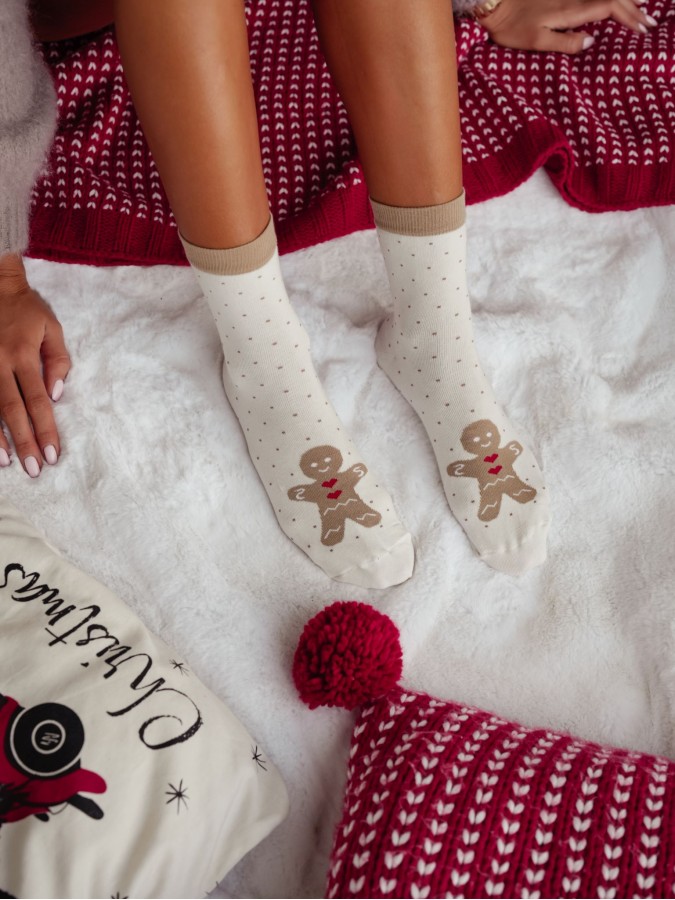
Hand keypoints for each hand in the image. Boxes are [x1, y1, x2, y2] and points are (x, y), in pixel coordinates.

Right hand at [0, 254, 70, 476]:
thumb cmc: (25, 309)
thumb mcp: (51, 328)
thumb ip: (58, 361)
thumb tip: (57, 395)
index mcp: (24, 355)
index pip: (38, 401)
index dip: (45, 429)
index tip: (52, 454)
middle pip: (12, 410)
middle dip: (24, 441)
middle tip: (33, 469)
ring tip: (6, 463)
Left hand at [480, 0, 655, 53]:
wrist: (495, 4)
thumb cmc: (512, 27)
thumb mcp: (536, 41)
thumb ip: (564, 42)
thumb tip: (592, 42)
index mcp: (571, 9)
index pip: (609, 8)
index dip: (628, 17)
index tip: (642, 30)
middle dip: (634, 9)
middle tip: (650, 24)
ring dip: (626, 0)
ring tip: (642, 9)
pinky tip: (615, 3)